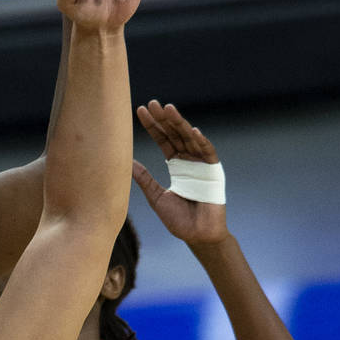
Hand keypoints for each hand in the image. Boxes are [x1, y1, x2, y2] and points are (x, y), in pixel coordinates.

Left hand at [132, 101, 227, 244]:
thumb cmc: (178, 219)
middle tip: (152, 103)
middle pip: (175, 135)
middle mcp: (189, 161)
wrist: (196, 236)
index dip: (153, 126)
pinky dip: (201, 142)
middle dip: (164, 119)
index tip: (141, 110)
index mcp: (176, 165)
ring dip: (180, 123)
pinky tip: (192, 130)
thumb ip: (144, 179)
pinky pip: (208, 153)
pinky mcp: (214, 172)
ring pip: (189, 138)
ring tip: (168, 109)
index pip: (163, 140)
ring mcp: (202, 165)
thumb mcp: (156, 196)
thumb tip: (125, 163)